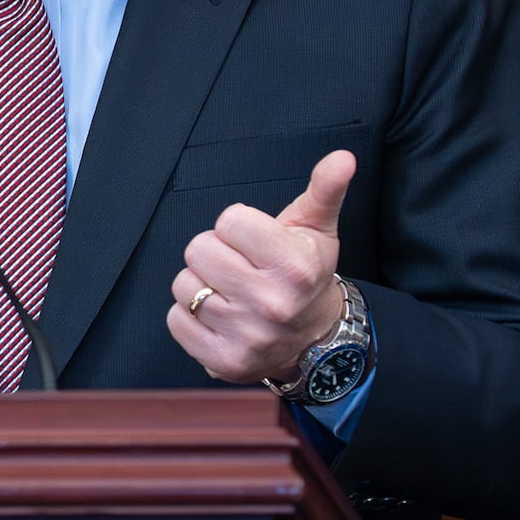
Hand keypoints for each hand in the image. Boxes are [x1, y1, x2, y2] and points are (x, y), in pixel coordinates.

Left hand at [167, 150, 356, 385]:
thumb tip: (342, 158)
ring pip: (184, 285)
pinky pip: (176, 320)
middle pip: (199, 249)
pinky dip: (189, 316)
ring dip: (201, 283)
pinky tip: (218, 316)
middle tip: (241, 267)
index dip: (239, 228)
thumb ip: (325, 189)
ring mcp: (246, 335)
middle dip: (216, 253)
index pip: (229, 220)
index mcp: (294, 266)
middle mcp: (272, 303)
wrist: (313, 338)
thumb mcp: (318, 229)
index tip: (256, 243)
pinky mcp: (223, 361)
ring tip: (230, 291)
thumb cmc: (306, 274)